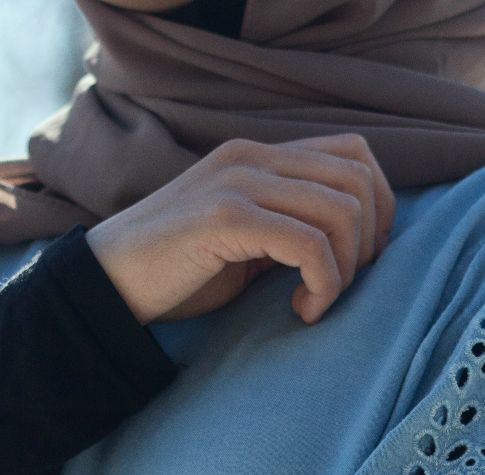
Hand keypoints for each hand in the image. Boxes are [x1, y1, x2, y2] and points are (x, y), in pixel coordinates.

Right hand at [83, 133, 396, 325]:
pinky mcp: (226, 217)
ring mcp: (238, 182)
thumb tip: (359, 243)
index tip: (360, 259)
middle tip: (340, 286)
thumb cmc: (178, 270)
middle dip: (368, 242)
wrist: (106, 283)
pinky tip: (301, 311)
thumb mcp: (248, 239)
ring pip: (340, 211)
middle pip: (357, 180)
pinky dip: (322, 284)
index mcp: (260, 156)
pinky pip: (309, 244)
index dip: (378, 208)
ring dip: (345, 269)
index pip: (354, 154)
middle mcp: (252, 157)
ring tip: (315, 301)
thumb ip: (293, 225)